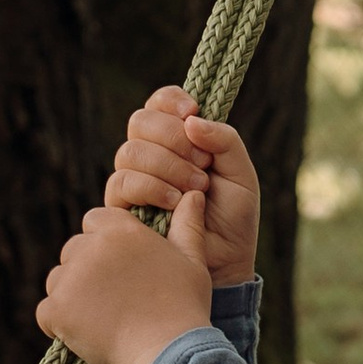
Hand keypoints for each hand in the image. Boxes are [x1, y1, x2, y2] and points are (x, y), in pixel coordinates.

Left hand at [37, 203, 213, 363]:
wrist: (170, 353)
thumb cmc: (185, 308)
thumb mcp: (193, 262)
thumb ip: (187, 226)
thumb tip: (194, 195)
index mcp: (122, 230)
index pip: (94, 220)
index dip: (104, 242)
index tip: (120, 267)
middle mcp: (92, 247)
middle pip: (74, 250)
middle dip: (87, 271)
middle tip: (114, 300)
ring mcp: (71, 278)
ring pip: (59, 280)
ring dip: (73, 297)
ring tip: (104, 319)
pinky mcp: (57, 309)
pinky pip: (47, 312)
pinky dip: (61, 325)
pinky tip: (87, 334)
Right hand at [104, 87, 260, 289]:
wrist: (226, 262)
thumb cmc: (233, 219)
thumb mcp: (241, 175)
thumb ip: (225, 141)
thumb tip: (192, 120)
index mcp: (178, 140)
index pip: (159, 103)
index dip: (171, 101)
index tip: (192, 112)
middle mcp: (151, 155)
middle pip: (140, 122)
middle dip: (174, 138)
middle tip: (203, 164)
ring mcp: (133, 180)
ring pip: (130, 152)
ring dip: (168, 166)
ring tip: (196, 188)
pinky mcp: (121, 208)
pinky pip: (122, 182)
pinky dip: (152, 187)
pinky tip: (176, 202)